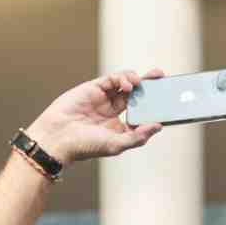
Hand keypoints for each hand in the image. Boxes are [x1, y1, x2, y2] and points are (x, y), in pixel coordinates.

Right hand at [23, 69, 163, 163]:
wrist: (57, 137)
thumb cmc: (84, 146)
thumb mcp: (116, 145)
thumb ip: (138, 136)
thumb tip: (158, 126)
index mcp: (120, 127)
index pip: (142, 114)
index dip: (154, 106)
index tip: (167, 101)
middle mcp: (113, 112)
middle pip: (137, 96)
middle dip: (150, 86)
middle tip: (163, 78)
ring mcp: (104, 99)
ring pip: (126, 84)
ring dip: (137, 80)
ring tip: (141, 83)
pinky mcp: (94, 88)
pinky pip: (113, 78)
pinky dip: (123, 78)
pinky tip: (128, 85)